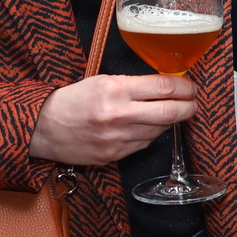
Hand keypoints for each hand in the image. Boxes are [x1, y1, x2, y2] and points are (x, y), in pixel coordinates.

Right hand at [30, 74, 198, 166]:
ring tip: (170, 113)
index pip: (164, 86)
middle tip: (194, 103)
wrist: (43, 127)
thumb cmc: (73, 100)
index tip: (191, 87)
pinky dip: (152, 134)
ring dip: (170, 121)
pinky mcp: (115, 154)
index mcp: (116, 89)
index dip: (184, 87)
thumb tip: (167, 87)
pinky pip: (145, 143)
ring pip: (160, 130)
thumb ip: (134, 84)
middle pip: (170, 112)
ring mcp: (118, 137)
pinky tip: (149, 126)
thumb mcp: (102, 81)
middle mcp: (119, 114)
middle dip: (189, 107)